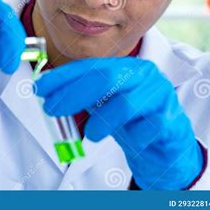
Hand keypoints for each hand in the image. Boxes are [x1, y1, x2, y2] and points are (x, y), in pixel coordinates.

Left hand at [35, 57, 202, 189]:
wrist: (168, 143)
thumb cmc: (132, 121)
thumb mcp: (105, 104)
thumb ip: (83, 97)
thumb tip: (47, 93)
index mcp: (126, 68)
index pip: (91, 67)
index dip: (63, 77)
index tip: (40, 88)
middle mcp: (143, 75)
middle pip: (106, 77)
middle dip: (74, 93)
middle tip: (52, 109)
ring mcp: (159, 95)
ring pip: (126, 104)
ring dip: (102, 120)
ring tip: (90, 135)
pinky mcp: (170, 119)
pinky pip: (147, 128)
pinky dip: (133, 137)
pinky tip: (130, 141)